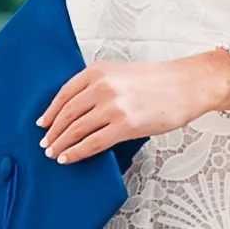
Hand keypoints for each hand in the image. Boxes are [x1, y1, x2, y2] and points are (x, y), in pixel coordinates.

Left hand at [39, 52, 226, 164]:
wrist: (187, 85)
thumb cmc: (159, 81)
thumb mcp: (122, 73)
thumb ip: (99, 86)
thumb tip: (78, 110)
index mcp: (99, 70)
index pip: (65, 93)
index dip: (50, 111)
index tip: (43, 123)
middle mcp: (102, 86)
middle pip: (68, 113)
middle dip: (53, 131)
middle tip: (45, 144)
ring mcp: (113, 106)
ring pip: (76, 129)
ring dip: (61, 143)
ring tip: (54, 153)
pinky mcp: (125, 125)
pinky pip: (92, 143)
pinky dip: (76, 152)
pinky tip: (68, 158)